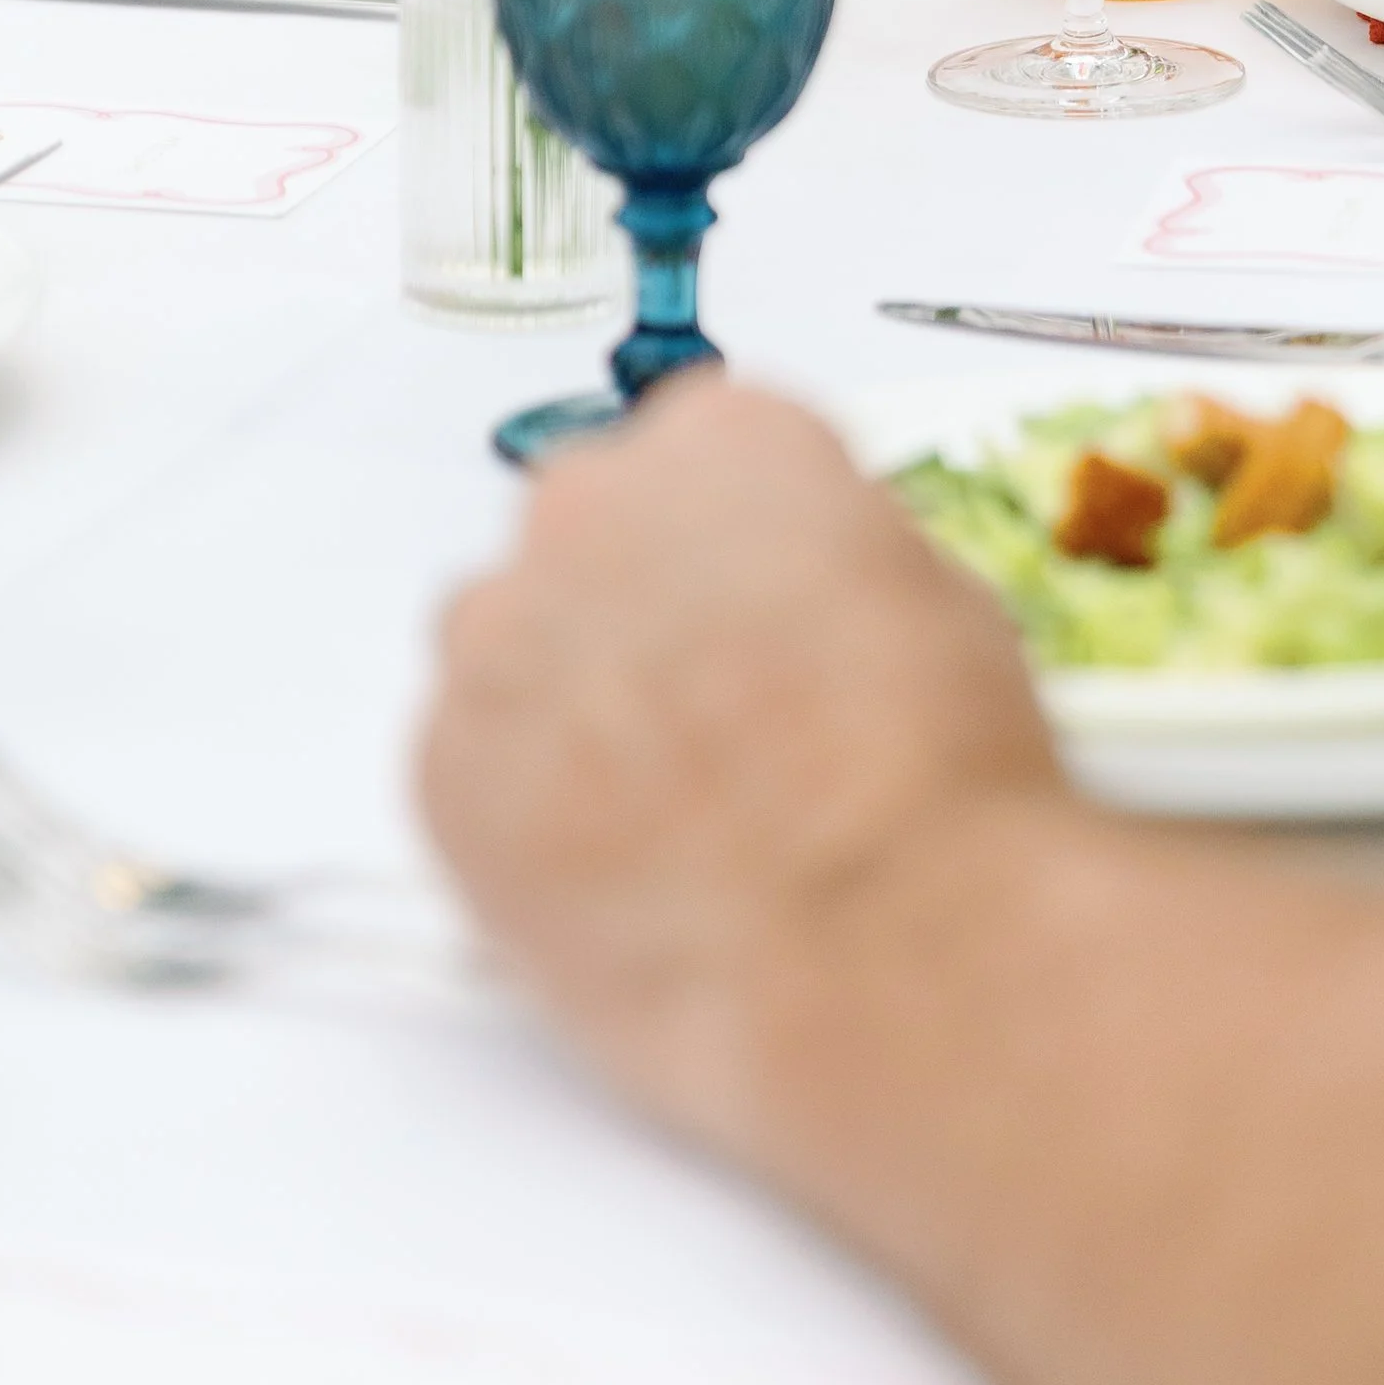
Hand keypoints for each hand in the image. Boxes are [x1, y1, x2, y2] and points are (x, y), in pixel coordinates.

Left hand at [419, 379, 1064, 1147]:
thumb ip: (833, 562)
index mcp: (722, 439)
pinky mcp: (441, 769)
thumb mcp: (942, 602)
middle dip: (642, 605)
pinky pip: (468, 765)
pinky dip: (524, 806)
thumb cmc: (927, 777)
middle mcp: (590, 508)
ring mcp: (499, 637)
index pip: (706, 446)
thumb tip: (804, 600)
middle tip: (715, 709)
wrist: (874, 945)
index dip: (745, 537)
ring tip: (665, 804)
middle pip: (593, 530)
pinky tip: (618, 865)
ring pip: (511, 645)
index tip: (764, 597)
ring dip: (569, 698)